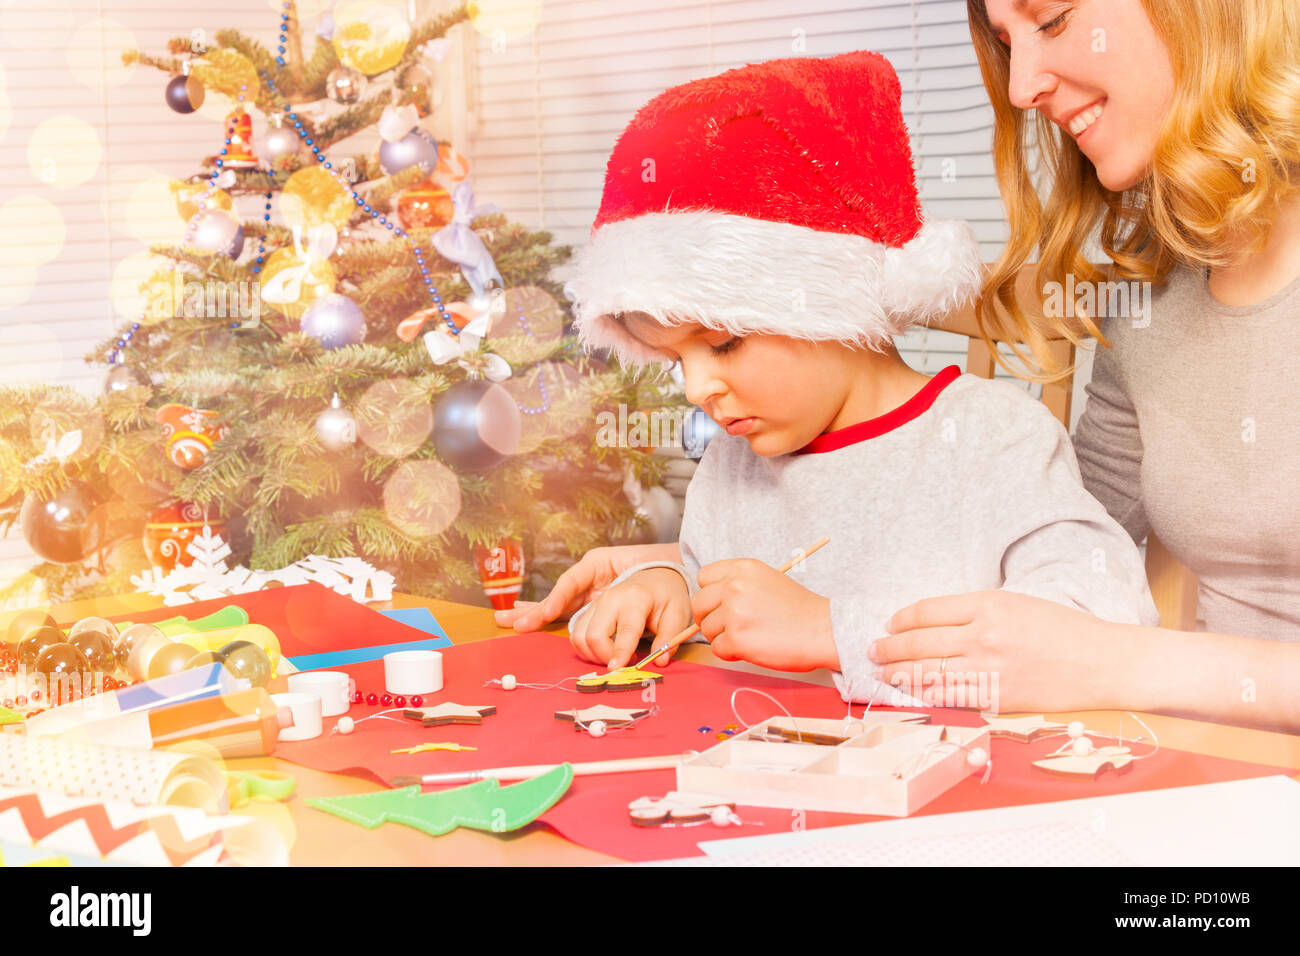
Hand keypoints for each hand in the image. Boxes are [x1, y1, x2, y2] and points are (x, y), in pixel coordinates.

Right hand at [493, 542, 681, 631]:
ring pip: (557, 597)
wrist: (669, 564)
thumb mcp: (677, 608)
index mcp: (622, 582)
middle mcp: (600, 579)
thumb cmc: (670, 586)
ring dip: (534, 610)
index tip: (582, 648)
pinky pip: (558, 601)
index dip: (592, 630)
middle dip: (547, 611)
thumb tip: (660, 660)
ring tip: (506, 619)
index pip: (603, 608)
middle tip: (526, 625)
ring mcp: (589, 583)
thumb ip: (670, 633)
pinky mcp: (584, 592)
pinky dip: (539, 608)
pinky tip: (515, 612)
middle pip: (568, 594)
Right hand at [569, 567, 692, 668]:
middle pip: (594, 636)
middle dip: (604, 657)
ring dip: (593, 655)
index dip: (619, 653)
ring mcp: (597, 603)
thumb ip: (669, 637)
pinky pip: (576, 634)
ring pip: (580, 637)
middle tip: (625, 663)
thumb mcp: (678, 613)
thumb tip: (660, 661)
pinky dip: (586, 648)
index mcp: (636, 598)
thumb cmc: (667, 596)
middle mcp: (611, 599)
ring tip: (615, 656)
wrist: (654, 575)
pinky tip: (604, 650)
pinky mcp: (589, 610)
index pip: (625, 631)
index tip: (616, 670)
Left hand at [691, 559, 835, 671]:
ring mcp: (734, 612)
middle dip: (709, 617)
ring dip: (722, 637)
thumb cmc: (799, 609)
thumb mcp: (767, 580)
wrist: (823, 630)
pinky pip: (717, 649)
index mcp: (742, 568)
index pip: (703, 576)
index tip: (721, 604)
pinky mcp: (736, 638)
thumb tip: (710, 601)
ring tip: (748, 637)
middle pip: (698, 603)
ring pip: (706, 628)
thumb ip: (738, 584)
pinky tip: (752, 647)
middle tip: (729, 627)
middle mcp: (734, 586)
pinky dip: (731, 653)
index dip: (710, 593)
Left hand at [871, 590, 1118, 712]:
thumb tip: (936, 621)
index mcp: (989, 604)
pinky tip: (911, 692)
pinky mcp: (997, 698)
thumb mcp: (1018, 603)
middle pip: (919, 642)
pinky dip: (925, 694)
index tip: (891, 624)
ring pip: (928, 673)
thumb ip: (978, 611)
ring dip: (898, 674)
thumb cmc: (1064, 630)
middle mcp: (984, 636)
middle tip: (872, 650)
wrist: (1103, 663)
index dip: (902, 619)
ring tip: (882, 673)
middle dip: (889, 647)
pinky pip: (950, 697)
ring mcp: (989, 670)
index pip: (928, 611)